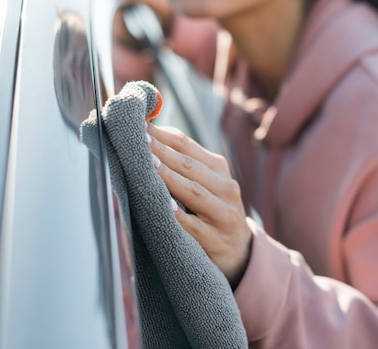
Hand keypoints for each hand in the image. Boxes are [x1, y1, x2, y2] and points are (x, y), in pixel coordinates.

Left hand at [147, 124, 252, 287]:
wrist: (240, 250)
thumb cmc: (213, 210)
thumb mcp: (208, 183)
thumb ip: (184, 162)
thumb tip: (149, 133)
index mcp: (219, 169)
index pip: (187, 146)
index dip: (163, 135)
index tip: (139, 127)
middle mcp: (226, 188)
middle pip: (189, 166)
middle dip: (162, 152)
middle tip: (138, 142)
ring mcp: (224, 214)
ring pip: (194, 192)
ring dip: (170, 179)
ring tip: (149, 167)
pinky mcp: (217, 240)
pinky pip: (195, 227)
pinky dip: (180, 217)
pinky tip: (165, 208)